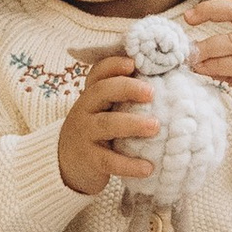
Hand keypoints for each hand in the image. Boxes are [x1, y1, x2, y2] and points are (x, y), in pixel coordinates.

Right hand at [55, 51, 158, 200]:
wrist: (66, 164)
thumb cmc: (97, 131)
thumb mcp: (104, 110)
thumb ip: (124, 97)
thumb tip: (165, 81)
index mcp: (91, 94)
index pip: (98, 73)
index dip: (114, 65)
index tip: (134, 64)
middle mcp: (84, 110)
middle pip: (101, 91)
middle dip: (127, 88)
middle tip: (152, 93)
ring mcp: (84, 134)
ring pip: (106, 124)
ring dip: (133, 124)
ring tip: (156, 127)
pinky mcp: (89, 159)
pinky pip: (109, 160)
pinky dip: (129, 165)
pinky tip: (148, 168)